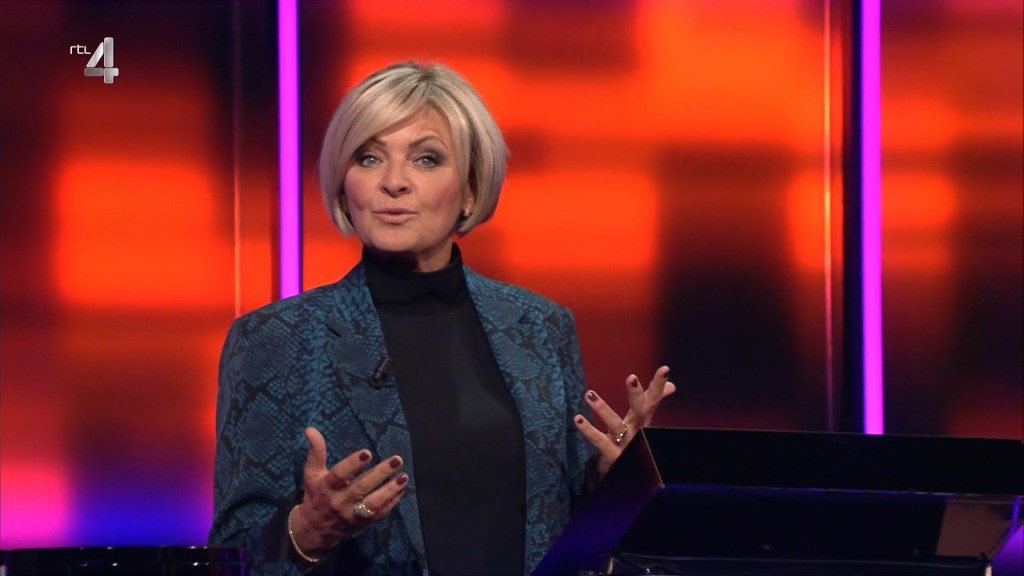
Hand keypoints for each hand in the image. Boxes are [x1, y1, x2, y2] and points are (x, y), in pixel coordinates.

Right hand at [288, 427, 407, 557]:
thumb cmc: (316, 495)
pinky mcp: (362, 523)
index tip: (367, 453)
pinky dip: (392, 501)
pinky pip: (380, 513)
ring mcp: (352, 514)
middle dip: (380, 473)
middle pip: (361, 487)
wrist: (315, 530)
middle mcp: (339, 501)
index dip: (353, 463)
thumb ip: (316, 452)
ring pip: (373, 503)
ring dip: (390, 490)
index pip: (339, 474)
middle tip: (397, 459)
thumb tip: (311, 429)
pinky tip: (401, 488)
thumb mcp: (311, 474)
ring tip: (404, 476)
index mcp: (326, 487)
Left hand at [574, 365, 675, 477]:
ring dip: (603, 409)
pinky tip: (578, 419)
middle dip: (637, 395)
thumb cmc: (633, 442)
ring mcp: (626, 444)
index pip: (652, 400)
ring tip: (589, 393)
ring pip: (616, 425)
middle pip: (640, 411)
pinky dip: (589, 431)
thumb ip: (653, 402)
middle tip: (632, 377)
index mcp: (642, 421)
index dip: (658, 385)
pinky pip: (600, 442)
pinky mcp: (613, 456)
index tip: (664, 368)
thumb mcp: (641, 421)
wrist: (630, 475)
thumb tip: (672, 385)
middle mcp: (637, 431)